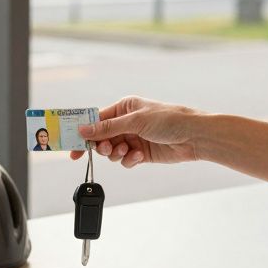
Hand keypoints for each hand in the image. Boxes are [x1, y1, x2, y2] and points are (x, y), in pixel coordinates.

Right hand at [72, 96, 201, 168]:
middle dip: (102, 145)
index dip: (83, 132)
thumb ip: (108, 128)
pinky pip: (126, 160)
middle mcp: (127, 123)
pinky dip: (129, 160)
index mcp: (124, 107)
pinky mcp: (141, 153)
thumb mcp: (135, 121)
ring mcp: (134, 138)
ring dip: (116, 154)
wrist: (194, 136)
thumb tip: (83, 130)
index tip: (72, 145)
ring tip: (127, 151)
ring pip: (112, 151)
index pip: (96, 119)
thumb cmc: (169, 119)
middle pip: (102, 138)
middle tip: (106, 149)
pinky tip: (139, 156)